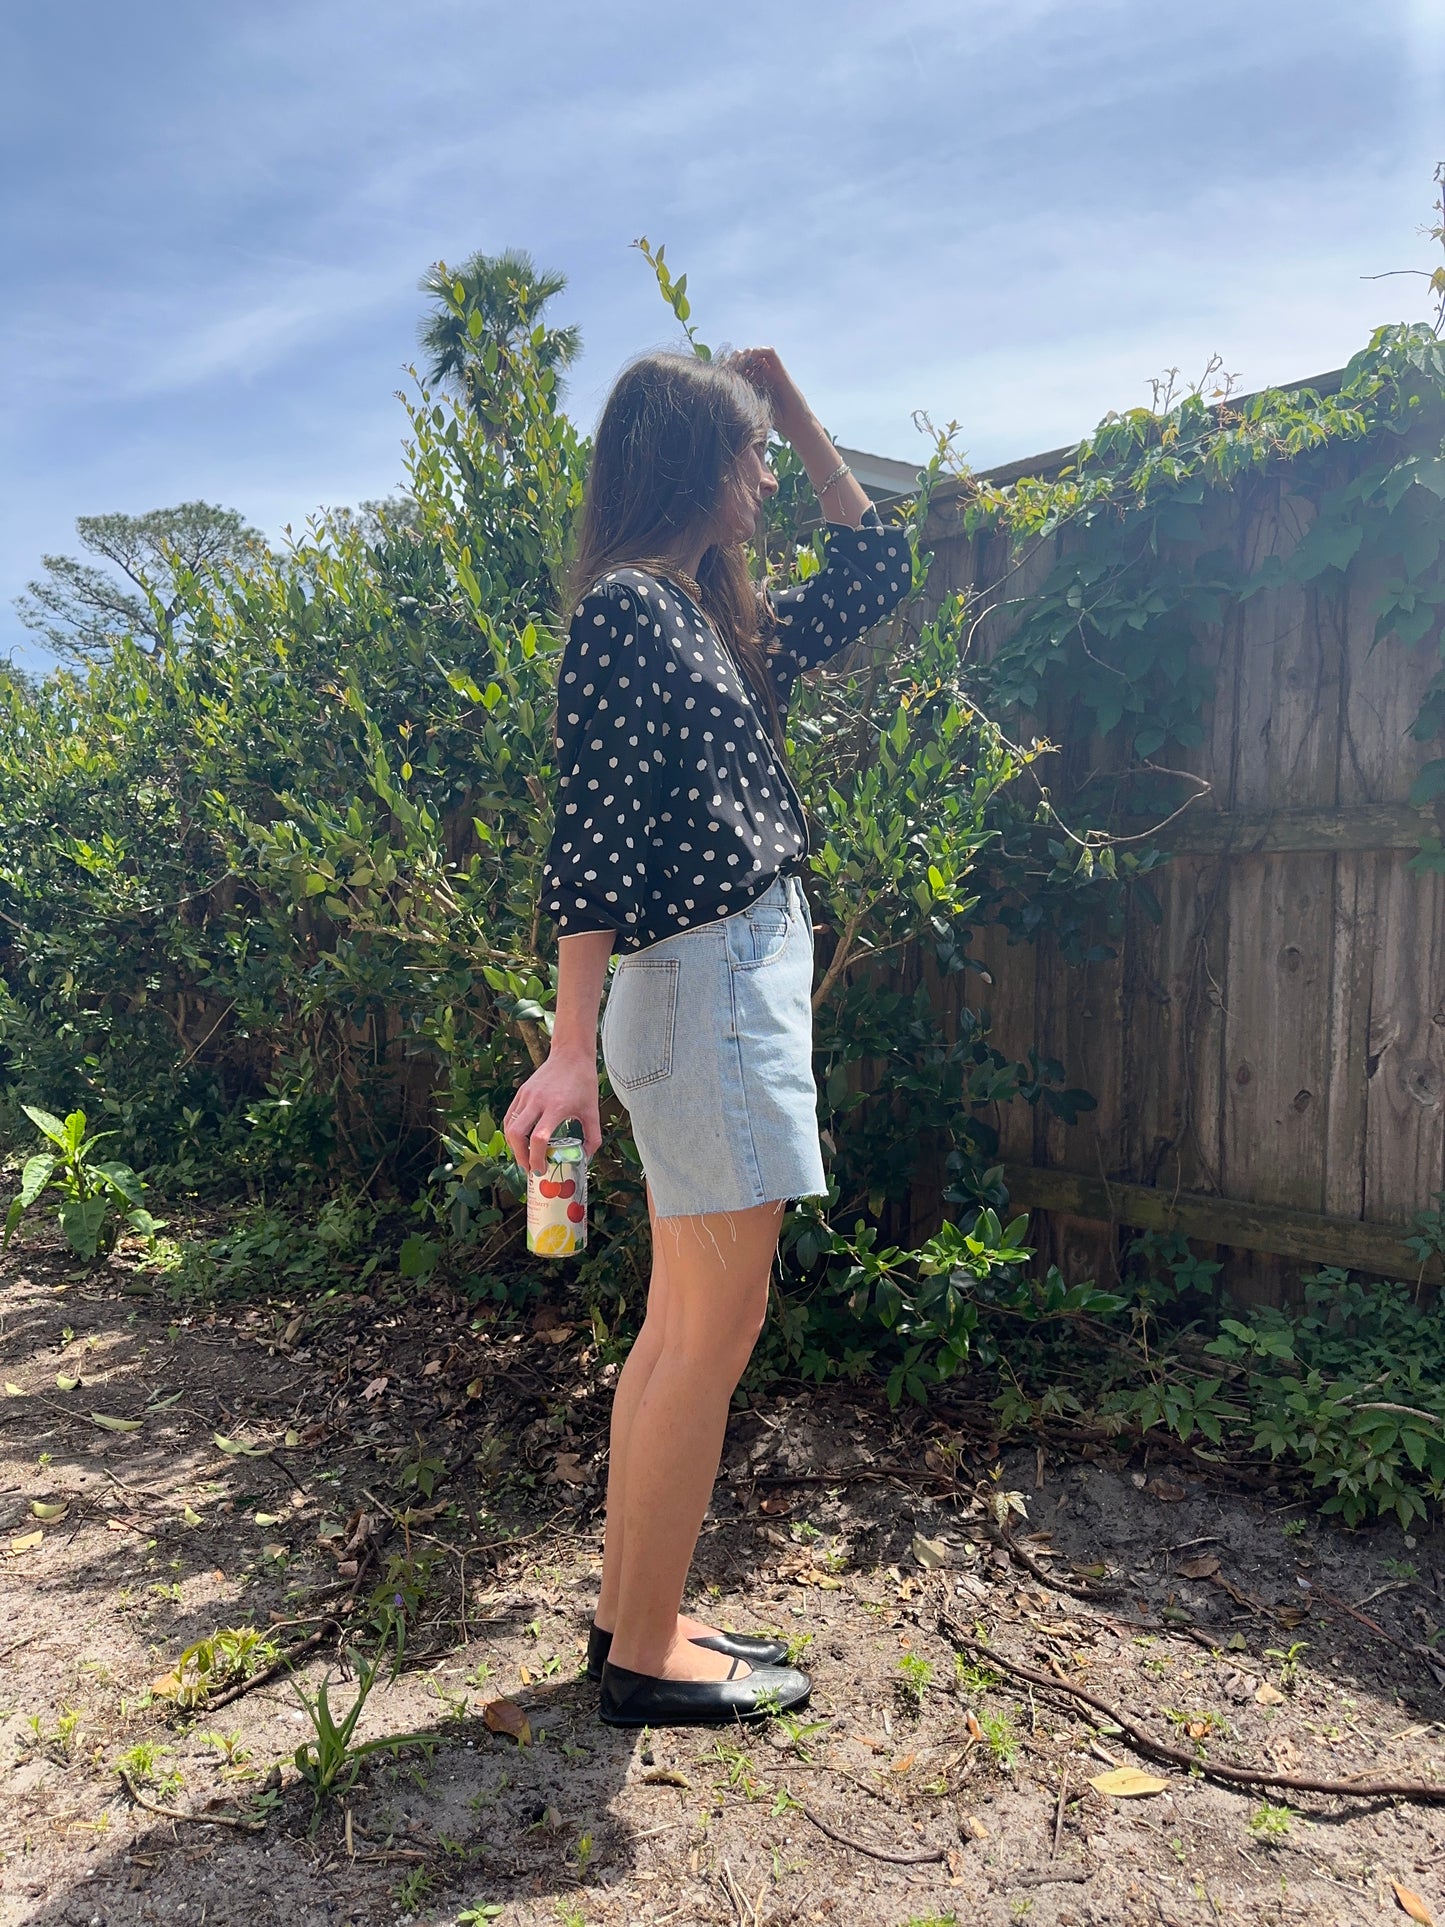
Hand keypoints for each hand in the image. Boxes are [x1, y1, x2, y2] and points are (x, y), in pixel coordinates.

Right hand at [503, 1048, 601, 1174]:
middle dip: (520, 1156)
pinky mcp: (521, 1092)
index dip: (536, 1158)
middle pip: (516, 1134)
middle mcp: (537, 1101)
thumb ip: (592, 1137)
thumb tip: (586, 1157)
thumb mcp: (592, 1111)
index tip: (541, 1169)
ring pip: (509, 1126)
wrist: (571, 1055)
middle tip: (530, 1167)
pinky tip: (521, 1140)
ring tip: (525, 1156)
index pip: (539, 1138)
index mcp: (556, 1107)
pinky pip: (509, 1117)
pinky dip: (512, 1132)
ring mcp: (526, 1096)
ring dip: (514, 1146)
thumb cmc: (583, 1082)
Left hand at [729, 347, 811, 442]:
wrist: (792, 423)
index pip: (737, 369)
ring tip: (740, 361)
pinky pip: (769, 352)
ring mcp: (770, 371)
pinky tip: (753, 358)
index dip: (728, 367)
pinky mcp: (780, 369)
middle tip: (730, 364)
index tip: (722, 371)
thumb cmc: (771, 421)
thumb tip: (715, 397)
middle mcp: (760, 375)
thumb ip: (737, 399)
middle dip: (736, 359)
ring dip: (746, 354)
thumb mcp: (749, 408)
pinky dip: (760, 351)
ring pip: (755, 353)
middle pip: (744, 358)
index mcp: (751, 384)